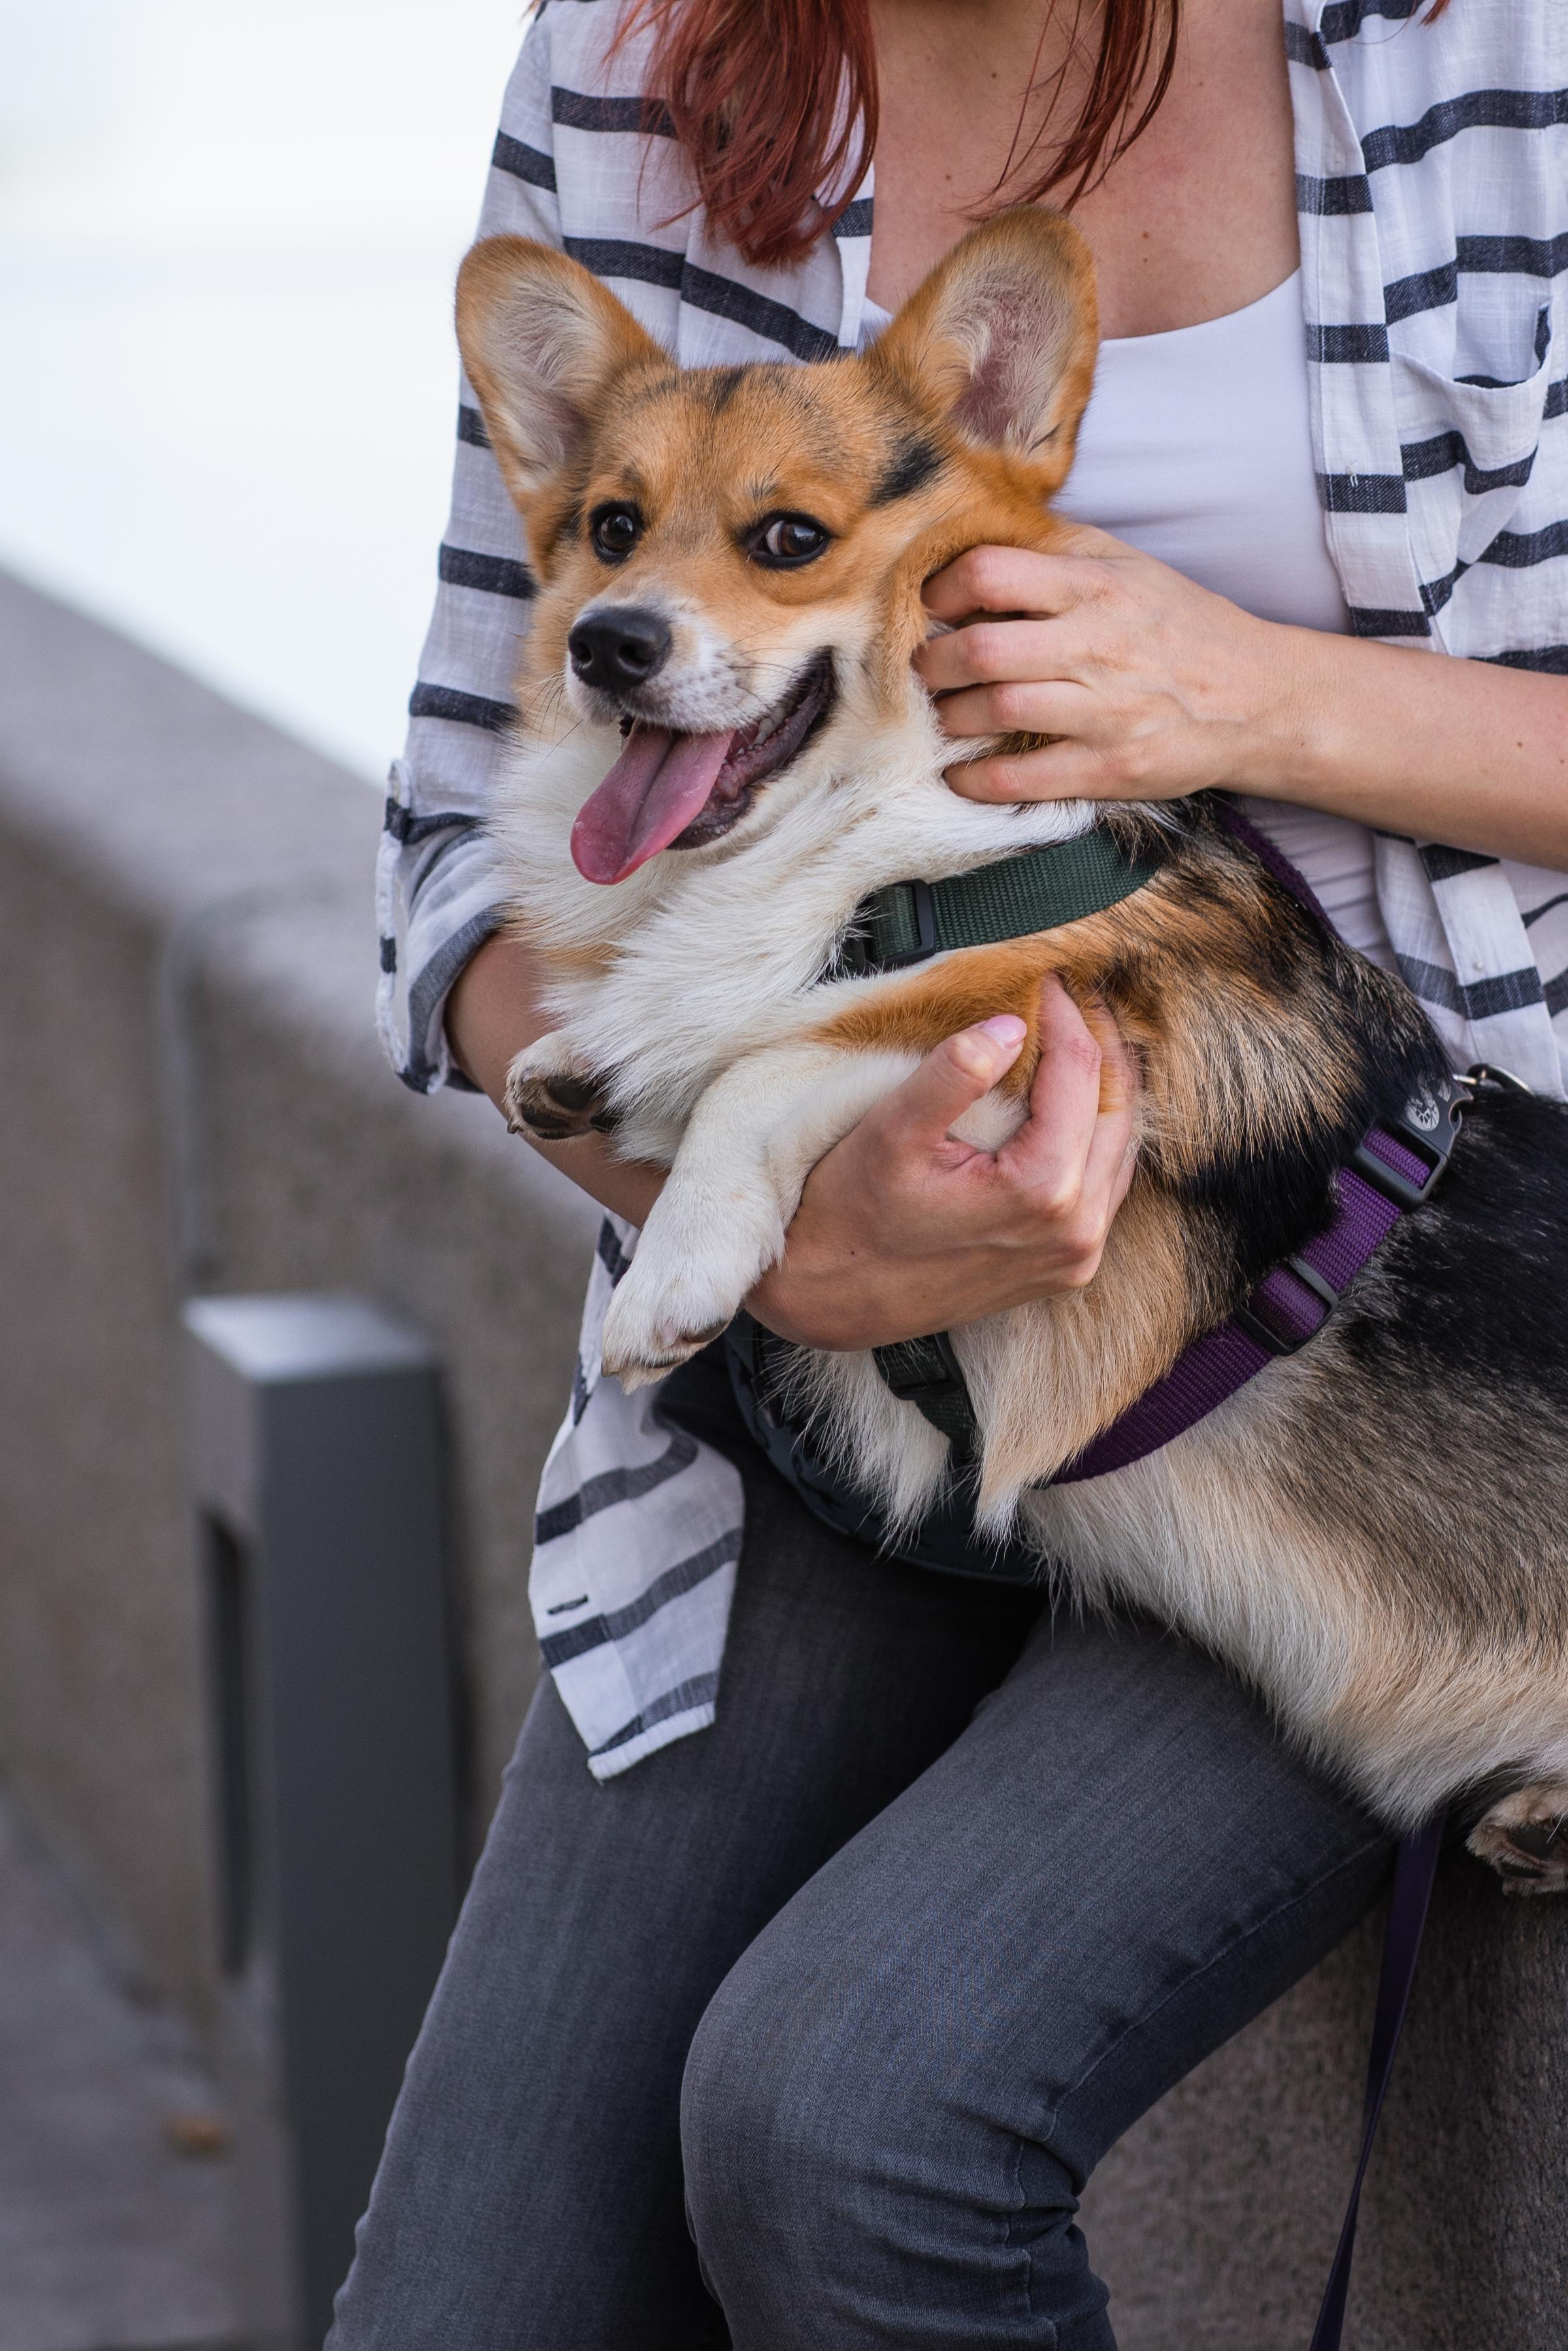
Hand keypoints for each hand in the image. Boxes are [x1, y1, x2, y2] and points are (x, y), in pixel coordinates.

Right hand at [747, 977, 1137, 1351]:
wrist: (829, 1300)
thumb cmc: (849, 1217)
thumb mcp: (892, 1133)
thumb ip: (953, 1074)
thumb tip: (1009, 1023)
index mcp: (1043, 1191)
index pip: (1078, 1072)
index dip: (1064, 1012)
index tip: (1041, 974)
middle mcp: (1077, 1230)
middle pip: (1118, 1107)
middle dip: (1099, 1041)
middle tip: (1075, 991)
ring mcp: (1077, 1256)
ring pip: (1122, 1147)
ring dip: (1107, 1087)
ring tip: (1080, 1034)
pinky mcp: (1066, 1268)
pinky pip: (1107, 1185)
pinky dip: (1099, 1134)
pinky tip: (1075, 1102)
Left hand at [915, 531, 1296, 805]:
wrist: (1260, 699)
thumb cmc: (1183, 629)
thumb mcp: (1131, 568)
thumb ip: (1061, 551)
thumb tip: (984, 531)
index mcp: (1096, 586)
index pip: (990, 573)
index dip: (942, 591)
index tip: (930, 608)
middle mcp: (1097, 644)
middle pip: (981, 648)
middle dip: (933, 663)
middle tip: (922, 670)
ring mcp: (1105, 710)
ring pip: (995, 710)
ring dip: (949, 718)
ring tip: (942, 716)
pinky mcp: (1111, 767)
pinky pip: (1023, 778)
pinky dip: (978, 780)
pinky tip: (959, 775)